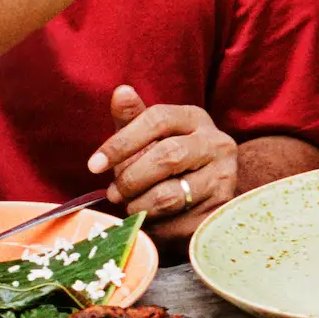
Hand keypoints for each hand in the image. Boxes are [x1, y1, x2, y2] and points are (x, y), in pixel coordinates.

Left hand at [88, 86, 237, 239]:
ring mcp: (223, 176)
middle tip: (114, 193)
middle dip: (131, 179)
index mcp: (194, 118)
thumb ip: (132, 118)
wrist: (204, 196)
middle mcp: (216, 143)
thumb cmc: (169, 161)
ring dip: (140, 205)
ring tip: (133, 206)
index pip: (157, 120)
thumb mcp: (148, 138)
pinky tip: (154, 219)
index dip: (122, 142)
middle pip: (167, 157)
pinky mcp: (220, 208)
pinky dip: (156, 225)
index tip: (94, 165)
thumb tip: (121, 92)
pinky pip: (177, 222)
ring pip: (170, 195)